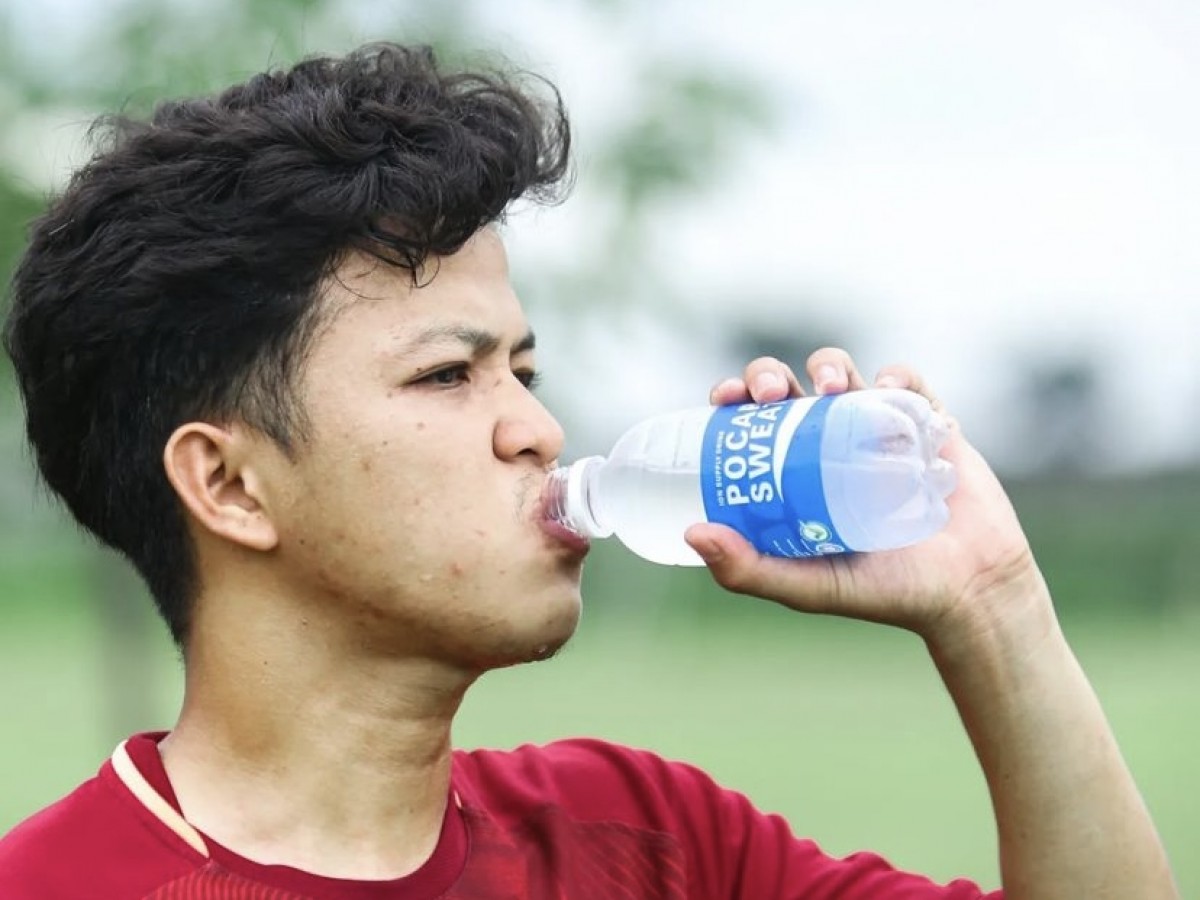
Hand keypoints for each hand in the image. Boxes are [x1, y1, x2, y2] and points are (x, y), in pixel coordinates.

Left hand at [684, 350, 1050, 648]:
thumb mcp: (810, 587)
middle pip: (786, 389)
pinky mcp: (928, 423)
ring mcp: (879, 430)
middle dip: (769, 374)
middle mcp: (829, 445)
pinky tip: (884, 388)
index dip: (733, 400)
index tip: (725, 399)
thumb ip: (751, 570)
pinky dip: (895, 375)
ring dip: (828, 364)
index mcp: (793, 474)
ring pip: (841, 373)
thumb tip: (692, 533)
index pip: (750, 425)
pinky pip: (907, 383)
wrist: (970, 592)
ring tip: (830, 386)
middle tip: (769, 393)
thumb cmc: (886, 592)